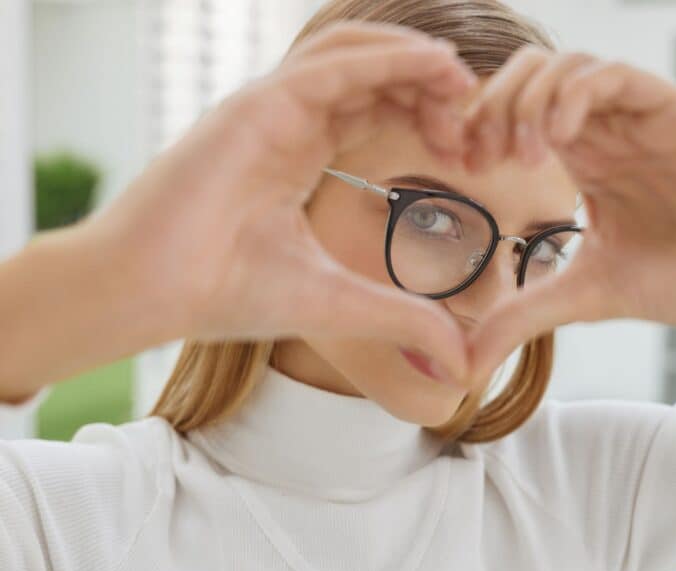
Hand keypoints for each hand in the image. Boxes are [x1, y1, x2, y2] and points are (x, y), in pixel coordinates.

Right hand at [84, 21, 480, 384]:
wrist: (155, 293)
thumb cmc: (227, 294)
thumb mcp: (340, 304)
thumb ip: (403, 319)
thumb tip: (463, 364)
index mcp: (300, 156)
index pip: (374, 112)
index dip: (426, 120)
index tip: (468, 153)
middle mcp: (288, 123)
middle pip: (373, 77)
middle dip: (431, 89)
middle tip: (474, 126)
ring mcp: (271, 108)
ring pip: (355, 54)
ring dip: (416, 62)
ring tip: (464, 87)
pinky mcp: (258, 103)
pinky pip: (336, 64)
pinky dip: (390, 57)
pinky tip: (439, 68)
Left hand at [460, 48, 675, 383]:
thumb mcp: (582, 296)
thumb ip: (521, 317)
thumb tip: (463, 366)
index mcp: (580, 159)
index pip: (512, 113)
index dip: (477, 128)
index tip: (462, 166)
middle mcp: (603, 129)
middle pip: (527, 75)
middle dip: (491, 107)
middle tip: (483, 156)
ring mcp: (635, 116)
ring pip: (563, 65)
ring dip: (527, 101)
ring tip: (525, 156)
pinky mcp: (671, 109)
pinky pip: (611, 75)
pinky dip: (572, 95)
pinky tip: (559, 140)